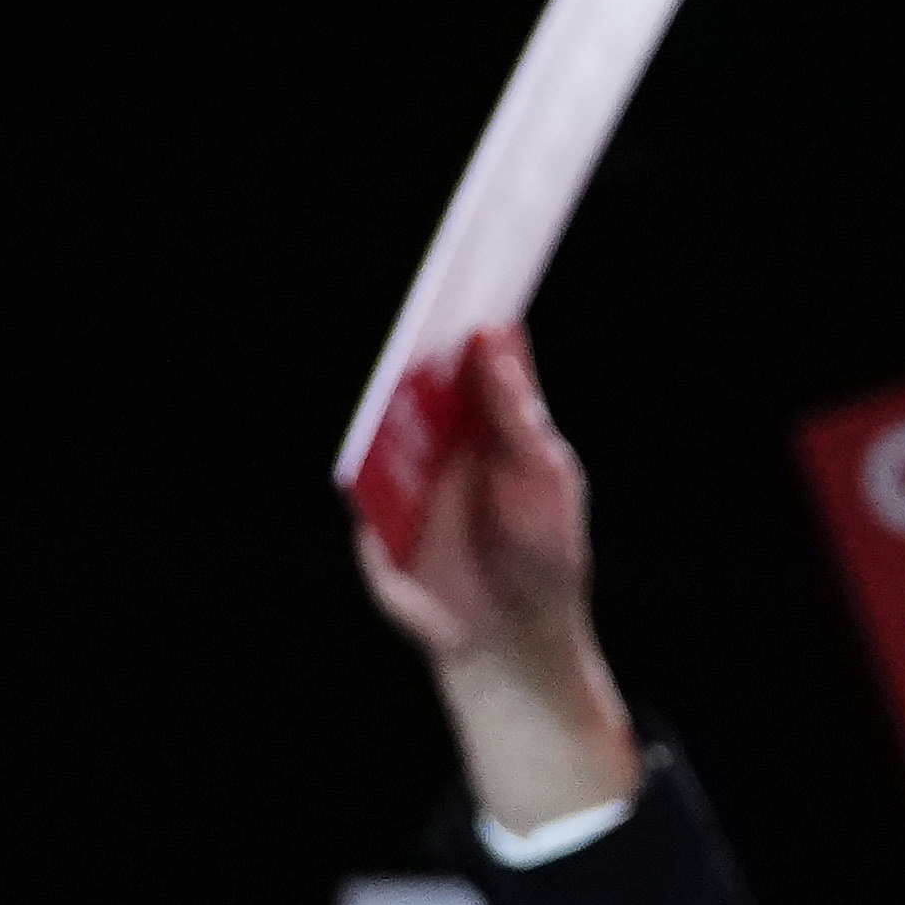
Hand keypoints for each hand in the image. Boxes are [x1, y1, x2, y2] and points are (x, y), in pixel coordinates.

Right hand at [347, 331, 640, 834]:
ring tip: (403, 358)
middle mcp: (443, 441)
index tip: (470, 269)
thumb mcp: (544, 476)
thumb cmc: (540, 553)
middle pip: (423, 380)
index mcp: (490, 424)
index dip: (470, 318)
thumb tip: (493, 338)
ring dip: (388, 390)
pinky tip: (376, 430)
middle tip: (429, 299)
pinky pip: (361, 477)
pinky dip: (365, 454)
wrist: (513, 636)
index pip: (474, 358)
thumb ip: (517, 412)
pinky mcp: (376, 516)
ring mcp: (405, 476)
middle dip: (422, 341)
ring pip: (385, 420)